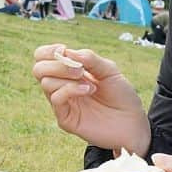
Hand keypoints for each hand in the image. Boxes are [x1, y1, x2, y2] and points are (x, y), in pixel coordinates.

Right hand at [32, 44, 151, 153]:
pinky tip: (89, 90)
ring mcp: (63, 103)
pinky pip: (55, 99)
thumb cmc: (121, 95)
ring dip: (67, 77)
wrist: (133, 122)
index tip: (63, 49)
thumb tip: (67, 51)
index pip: (42, 58)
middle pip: (38, 69)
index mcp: (68, 72)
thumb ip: (89, 58)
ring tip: (90, 84)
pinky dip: (70, 90)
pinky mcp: (65, 118)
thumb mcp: (109, 70)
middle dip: (57, 64)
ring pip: (46, 83)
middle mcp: (62, 86)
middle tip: (79, 69)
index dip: (48, 51)